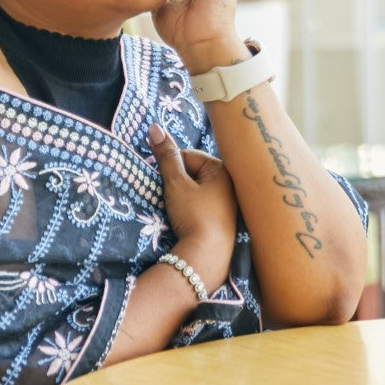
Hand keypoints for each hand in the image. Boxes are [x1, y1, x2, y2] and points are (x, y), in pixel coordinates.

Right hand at [147, 124, 236, 290]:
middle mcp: (230, 183)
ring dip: (183, 197)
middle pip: (193, 173)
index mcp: (222, 169)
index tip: (165, 184)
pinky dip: (192, 210)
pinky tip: (188, 221)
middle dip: (178, 183)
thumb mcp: (176, 184)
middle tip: (172, 199)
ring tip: (179, 212)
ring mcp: (229, 203)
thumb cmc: (194, 215)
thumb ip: (165, 156)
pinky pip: (203, 206)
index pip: (188, 156)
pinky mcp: (224, 221)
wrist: (208, 257)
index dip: (171, 168)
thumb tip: (154, 127)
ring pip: (197, 191)